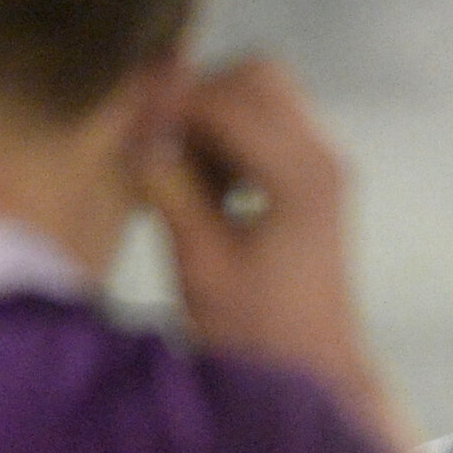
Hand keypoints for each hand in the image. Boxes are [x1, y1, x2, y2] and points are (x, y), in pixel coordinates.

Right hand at [141, 58, 395, 436]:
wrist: (312, 376)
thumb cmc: (256, 332)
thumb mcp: (200, 260)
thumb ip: (169, 185)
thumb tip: (134, 127)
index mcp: (302, 176)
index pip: (228, 98)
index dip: (170, 103)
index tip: (127, 127)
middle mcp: (324, 157)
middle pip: (256, 76)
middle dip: (197, 99)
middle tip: (157, 147)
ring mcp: (325, 166)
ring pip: (262, 96)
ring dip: (213, 120)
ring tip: (179, 175)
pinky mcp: (315, 180)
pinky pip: (268, 127)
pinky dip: (230, 140)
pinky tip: (206, 190)